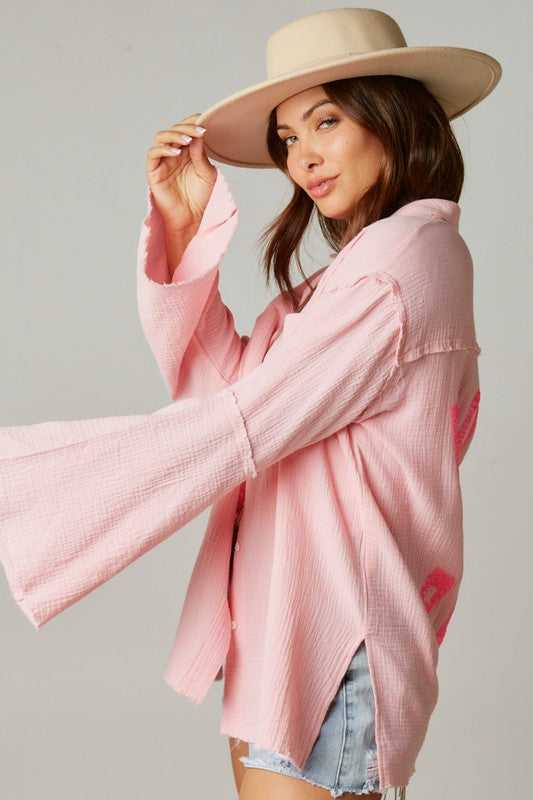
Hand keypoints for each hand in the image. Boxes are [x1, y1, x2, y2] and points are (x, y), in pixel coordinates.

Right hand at [146, 113, 216, 232]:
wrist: (191, 217)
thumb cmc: (200, 196)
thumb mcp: (207, 174)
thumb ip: (201, 155)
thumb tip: (198, 135)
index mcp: (188, 150)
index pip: (187, 129)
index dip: (194, 122)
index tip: (205, 119)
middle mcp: (174, 152)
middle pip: (175, 130)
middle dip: (187, 128)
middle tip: (199, 131)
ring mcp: (163, 160)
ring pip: (162, 137)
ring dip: (174, 136)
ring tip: (187, 140)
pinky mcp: (154, 171)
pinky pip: (153, 154)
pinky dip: (163, 149)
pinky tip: (176, 153)